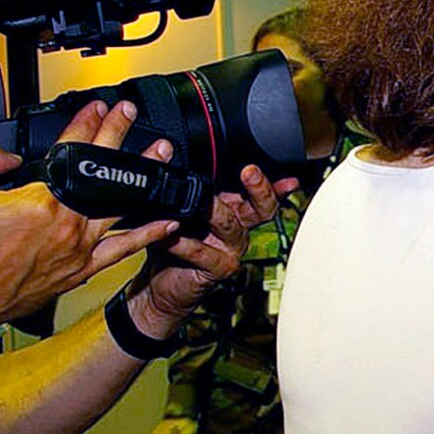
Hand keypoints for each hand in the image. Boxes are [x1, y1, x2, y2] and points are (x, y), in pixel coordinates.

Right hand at [0, 101, 176, 329]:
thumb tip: (6, 152)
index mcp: (40, 202)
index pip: (72, 151)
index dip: (86, 123)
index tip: (96, 107)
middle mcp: (66, 226)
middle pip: (103, 174)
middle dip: (118, 137)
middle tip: (130, 116)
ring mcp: (77, 250)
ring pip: (121, 206)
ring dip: (143, 177)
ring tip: (161, 156)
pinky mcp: (79, 271)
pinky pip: (122, 250)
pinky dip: (147, 235)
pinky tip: (167, 224)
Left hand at [128, 163, 293, 328]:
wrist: (163, 285)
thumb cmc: (172, 243)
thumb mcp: (174, 207)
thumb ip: (175, 181)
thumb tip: (163, 149)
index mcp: (233, 207)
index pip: (255, 190)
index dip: (270, 179)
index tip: (269, 166)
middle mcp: (237, 226)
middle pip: (261, 206)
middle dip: (258, 187)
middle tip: (249, 171)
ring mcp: (231, 248)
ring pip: (230, 224)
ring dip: (212, 211)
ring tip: (195, 202)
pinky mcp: (219, 267)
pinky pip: (203, 251)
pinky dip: (184, 243)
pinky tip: (170, 235)